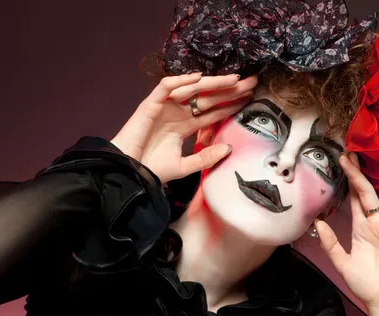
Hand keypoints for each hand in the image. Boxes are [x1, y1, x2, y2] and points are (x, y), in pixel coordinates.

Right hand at [111, 73, 256, 182]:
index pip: (213, 112)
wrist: (128, 173)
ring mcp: (165, 107)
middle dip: (229, 90)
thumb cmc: (151, 170)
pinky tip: (199, 78)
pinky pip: (166, 87)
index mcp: (185, 127)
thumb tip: (229, 148)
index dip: (231, 105)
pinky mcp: (151, 104)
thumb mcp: (184, 166)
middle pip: (208, 98)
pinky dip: (181, 81)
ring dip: (213, 83)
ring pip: (192, 89)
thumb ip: (205, 157)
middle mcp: (177, 114)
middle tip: (251, 82)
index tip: (250, 99)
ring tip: (235, 79)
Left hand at [315, 153, 378, 315]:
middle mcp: (376, 224)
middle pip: (369, 192)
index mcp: (361, 227)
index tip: (342, 161)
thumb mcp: (342, 263)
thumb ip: (331, 244)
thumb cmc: (365, 284)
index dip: (349, 181)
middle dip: (361, 173)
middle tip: (352, 153)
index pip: (355, 198)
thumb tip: (319, 223)